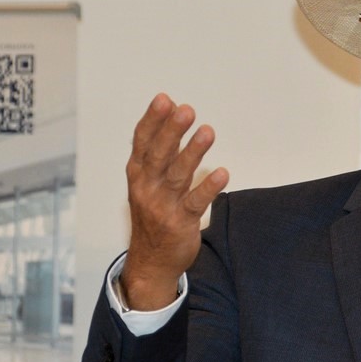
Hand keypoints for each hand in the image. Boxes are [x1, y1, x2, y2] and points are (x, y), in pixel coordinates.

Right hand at [121, 94, 229, 309]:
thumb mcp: (146, 181)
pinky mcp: (181, 224)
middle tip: (185, 109)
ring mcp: (163, 206)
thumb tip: (171, 109)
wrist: (150, 262)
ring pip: (177, 176)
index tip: (164, 99)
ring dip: (192, 153)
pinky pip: (195, 203)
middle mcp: (147, 188)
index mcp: (138, 174)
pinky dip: (208, 188)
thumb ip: (159, 148)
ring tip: (207, 131)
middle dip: (171, 131)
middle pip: (159, 155)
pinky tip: (222, 173)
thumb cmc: (152, 213)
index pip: (142, 142)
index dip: (153, 120)